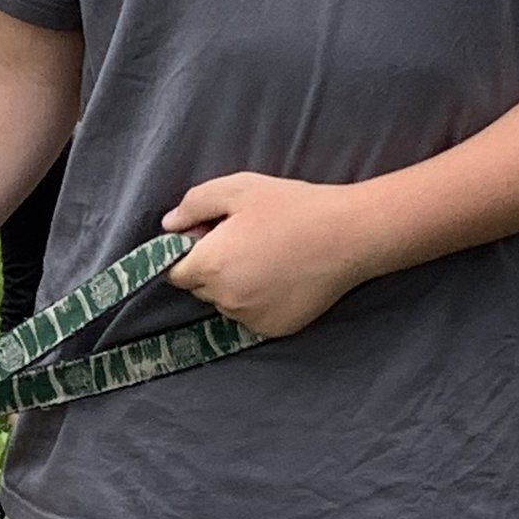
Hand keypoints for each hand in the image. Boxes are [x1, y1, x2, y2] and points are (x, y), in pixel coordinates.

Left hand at [162, 172, 375, 338]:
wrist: (349, 235)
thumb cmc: (293, 207)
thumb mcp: (238, 189)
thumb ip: (194, 205)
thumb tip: (169, 226)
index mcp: (211, 266)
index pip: (175, 272)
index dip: (187, 253)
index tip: (210, 235)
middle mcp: (226, 300)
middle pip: (200, 289)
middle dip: (211, 268)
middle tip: (244, 239)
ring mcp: (252, 319)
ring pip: (226, 303)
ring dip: (234, 285)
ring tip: (267, 256)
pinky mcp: (275, 329)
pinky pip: (252, 315)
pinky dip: (258, 300)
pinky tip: (281, 276)